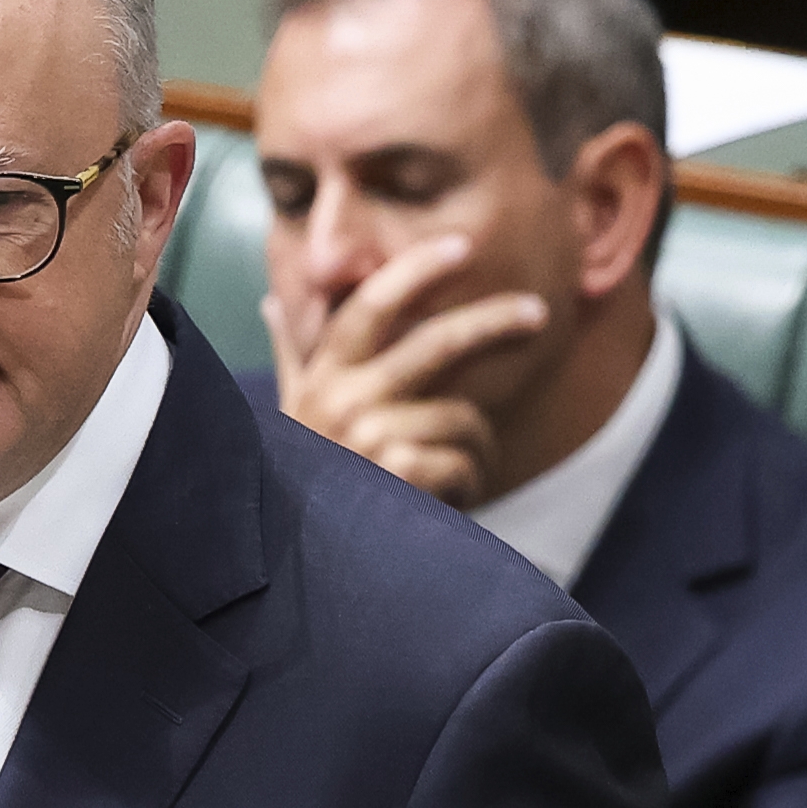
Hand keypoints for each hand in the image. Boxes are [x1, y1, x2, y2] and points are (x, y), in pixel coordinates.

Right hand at [261, 235, 549, 507]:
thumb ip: (290, 356)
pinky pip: (462, 464)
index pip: (371, 304)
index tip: (461, 246)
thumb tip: (270, 302)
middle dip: (495, 320)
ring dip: (475, 449)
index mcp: (324, 375)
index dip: (417, 269)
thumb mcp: (290, 414)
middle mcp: (343, 399)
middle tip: (535, 313)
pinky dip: (467, 485)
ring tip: (459, 473)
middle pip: (438, 341)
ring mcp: (368, 439)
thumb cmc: (303, 482)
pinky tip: (448, 501)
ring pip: (461, 418)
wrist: (292, 561)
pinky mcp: (395, 478)